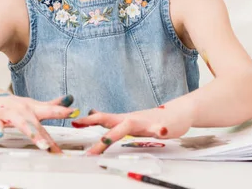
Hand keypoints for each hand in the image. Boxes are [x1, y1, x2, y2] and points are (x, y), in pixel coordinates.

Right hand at [0, 91, 77, 153]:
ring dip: (32, 134)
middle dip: (46, 135)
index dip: (63, 111)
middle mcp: (24, 111)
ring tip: (42, 145)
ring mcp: (9, 113)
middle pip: (37, 124)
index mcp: (34, 108)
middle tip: (55, 147)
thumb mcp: (34, 104)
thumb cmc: (13, 104)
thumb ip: (52, 105)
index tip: (75, 113)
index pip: (51, 111)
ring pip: (22, 124)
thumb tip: (71, 99)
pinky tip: (0, 135)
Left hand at [71, 104, 192, 154]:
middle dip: (94, 123)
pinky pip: (160, 128)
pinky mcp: (161, 126)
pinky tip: (161, 131)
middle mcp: (132, 120)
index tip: (73, 121)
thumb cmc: (153, 119)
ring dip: (116, 132)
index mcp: (124, 120)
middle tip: (79, 124)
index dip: (87, 120)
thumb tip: (93, 114)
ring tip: (105, 139)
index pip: (102, 118)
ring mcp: (146, 123)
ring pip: (129, 126)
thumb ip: (112, 120)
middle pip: (110, 121)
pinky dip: (159, 129)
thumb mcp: (129, 120)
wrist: (179, 112)